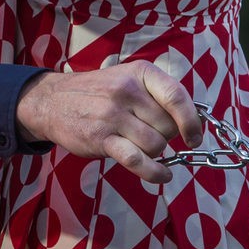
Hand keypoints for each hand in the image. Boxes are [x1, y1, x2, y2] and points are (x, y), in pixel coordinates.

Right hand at [15, 62, 202, 183]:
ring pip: (156, 145)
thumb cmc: (98, 93)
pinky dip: (155, 172)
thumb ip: (157, 94)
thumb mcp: (127, 78)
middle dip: (167, 137)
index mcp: (139, 72)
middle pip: (168, 127)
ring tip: (141, 146)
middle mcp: (126, 91)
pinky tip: (162, 175)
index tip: (195, 137)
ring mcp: (112, 115)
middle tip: (151, 135)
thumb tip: (192, 121)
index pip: (176, 96)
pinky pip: (137, 161)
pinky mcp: (101, 139)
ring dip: (155, 153)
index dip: (191, 121)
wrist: (53, 101)